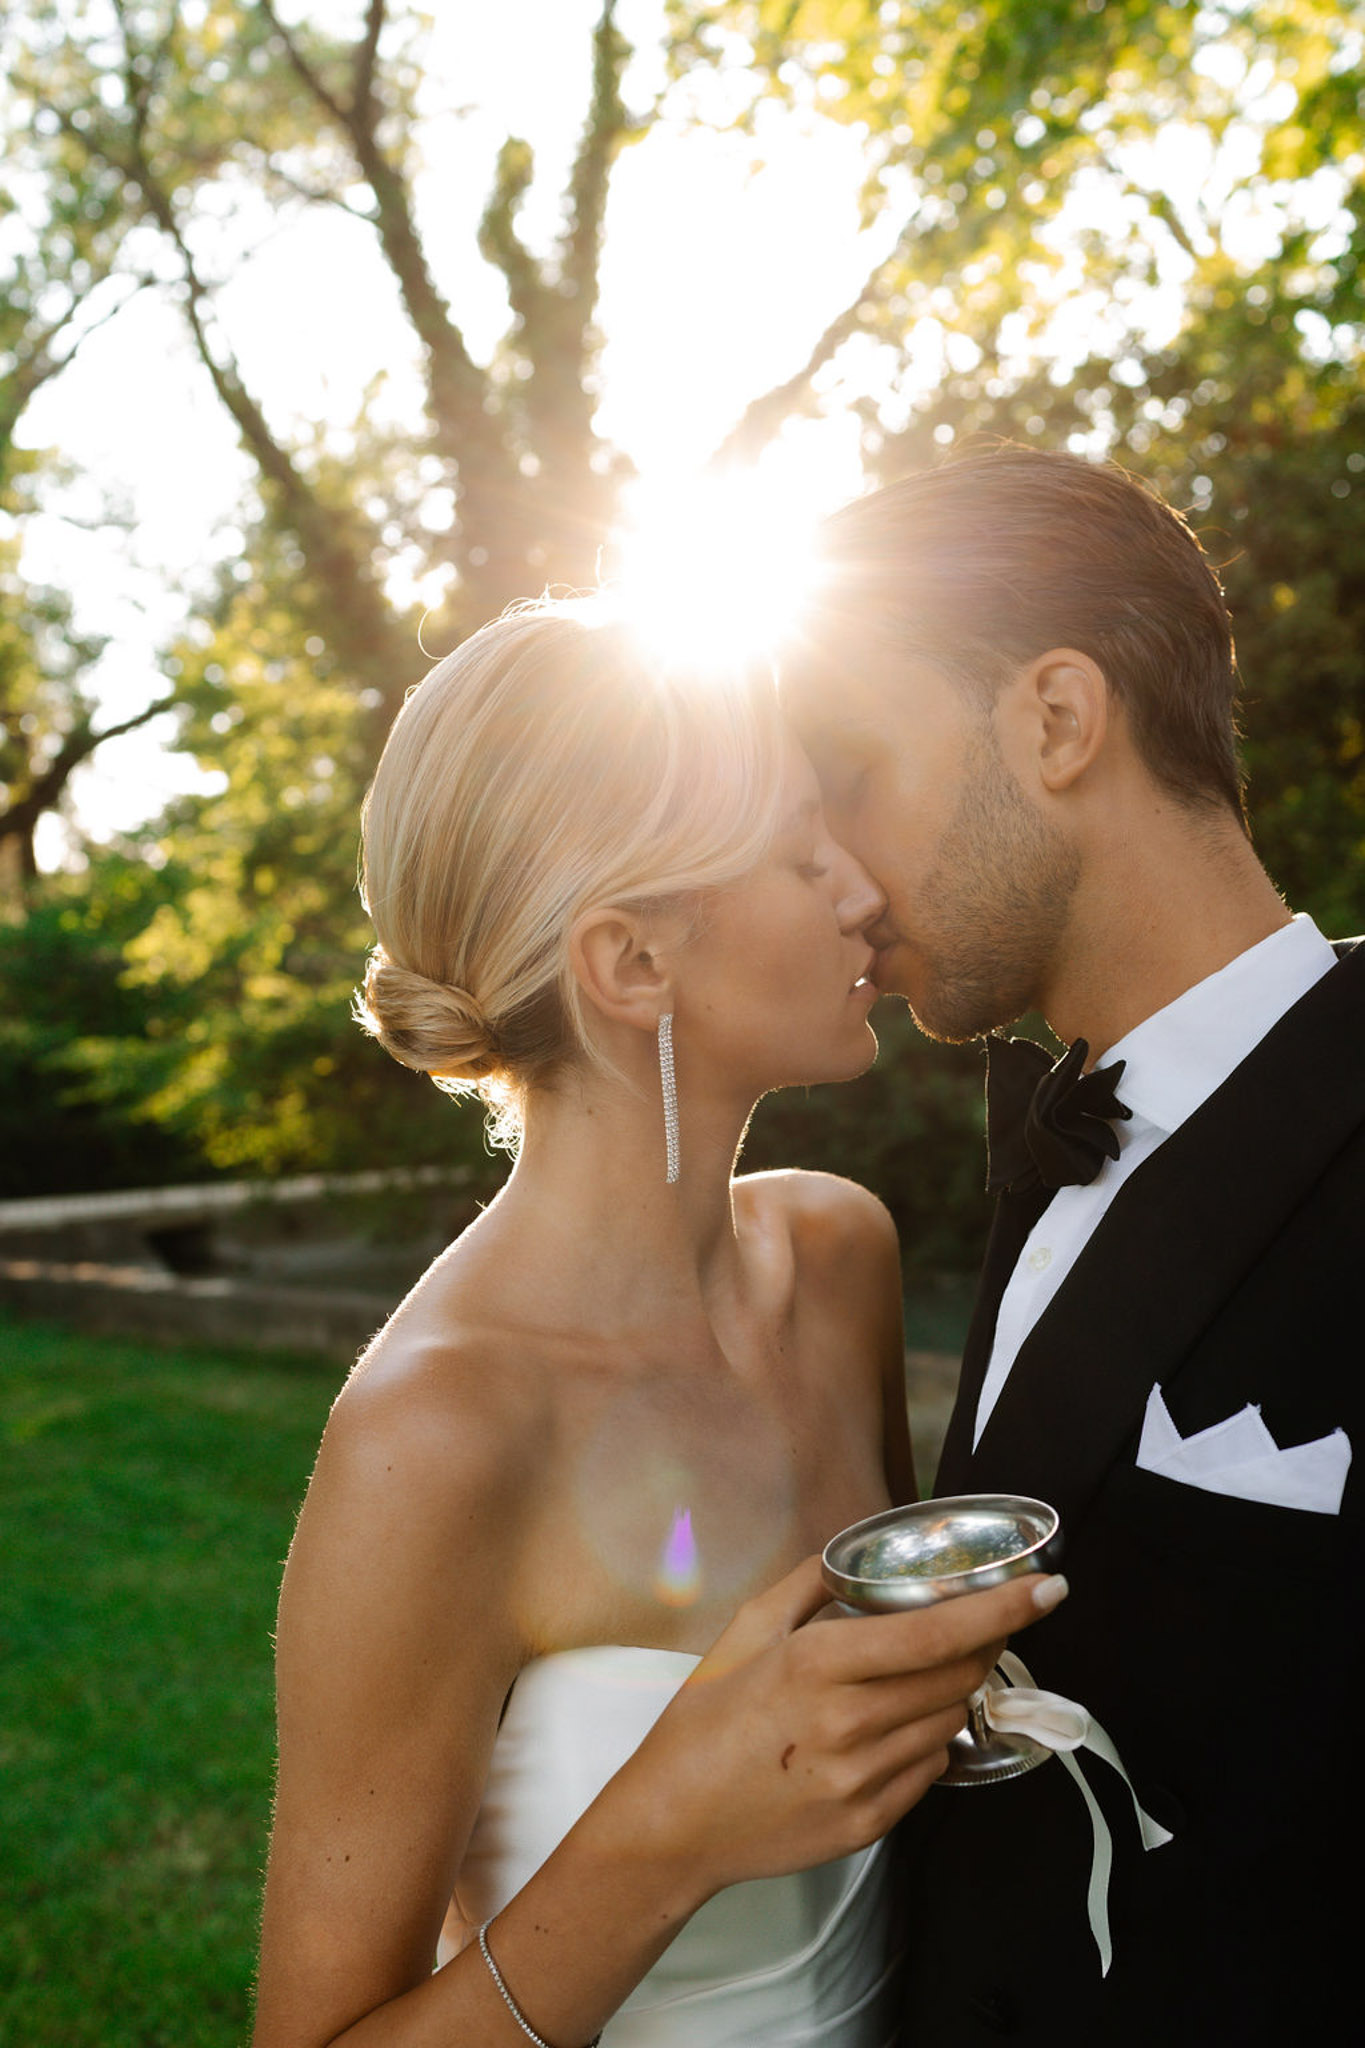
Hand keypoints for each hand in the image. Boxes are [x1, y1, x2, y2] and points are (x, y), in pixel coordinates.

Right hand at [613, 1556, 1065, 1904]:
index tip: (1048, 1588)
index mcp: (818, 1665)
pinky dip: (924, 1739)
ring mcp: (863, 1779)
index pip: (937, 1633)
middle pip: (958, 1676)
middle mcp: (849, 1723)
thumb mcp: (746, 1631)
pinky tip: (887, 1728)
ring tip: (914, 1677)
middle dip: (983, 1643)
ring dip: (950, 1690)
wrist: (672, 1823)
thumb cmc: (703, 1718)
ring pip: (949, 1721)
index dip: (1002, 1609)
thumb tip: (855, 1554)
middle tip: (983, 1623)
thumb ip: (808, 1583)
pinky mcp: (870, 1823)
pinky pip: (929, 1770)